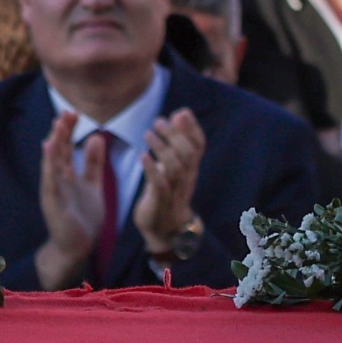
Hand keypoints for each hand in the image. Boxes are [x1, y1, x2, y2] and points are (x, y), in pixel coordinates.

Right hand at [34, 117, 112, 285]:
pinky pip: (50, 180)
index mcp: (67, 174)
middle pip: (58, 150)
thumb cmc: (83, 217)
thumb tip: (96, 137)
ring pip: (52, 162)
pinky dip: (49, 164)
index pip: (67, 146)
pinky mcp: (52, 202)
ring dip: (55, 143)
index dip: (70, 129)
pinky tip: (49, 149)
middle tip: (67, 112)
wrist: (77, 247)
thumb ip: (93, 163)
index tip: (75, 112)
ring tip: (57, 126)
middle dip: (62, 131)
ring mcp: (53, 189)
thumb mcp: (93, 185)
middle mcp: (58, 178)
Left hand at [129, 108, 206, 267]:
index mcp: (190, 168)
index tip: (181, 112)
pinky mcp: (159, 201)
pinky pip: (160, 184)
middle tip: (158, 121)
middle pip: (187, 153)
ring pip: (175, 168)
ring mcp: (174, 190)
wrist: (165, 230)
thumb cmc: (168, 192)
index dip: (193, 128)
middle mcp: (185, 178)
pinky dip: (152, 168)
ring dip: (161, 148)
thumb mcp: (174, 166)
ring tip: (147, 134)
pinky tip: (143, 156)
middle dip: (174, 134)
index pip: (199, 145)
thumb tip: (179, 114)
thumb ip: (177, 142)